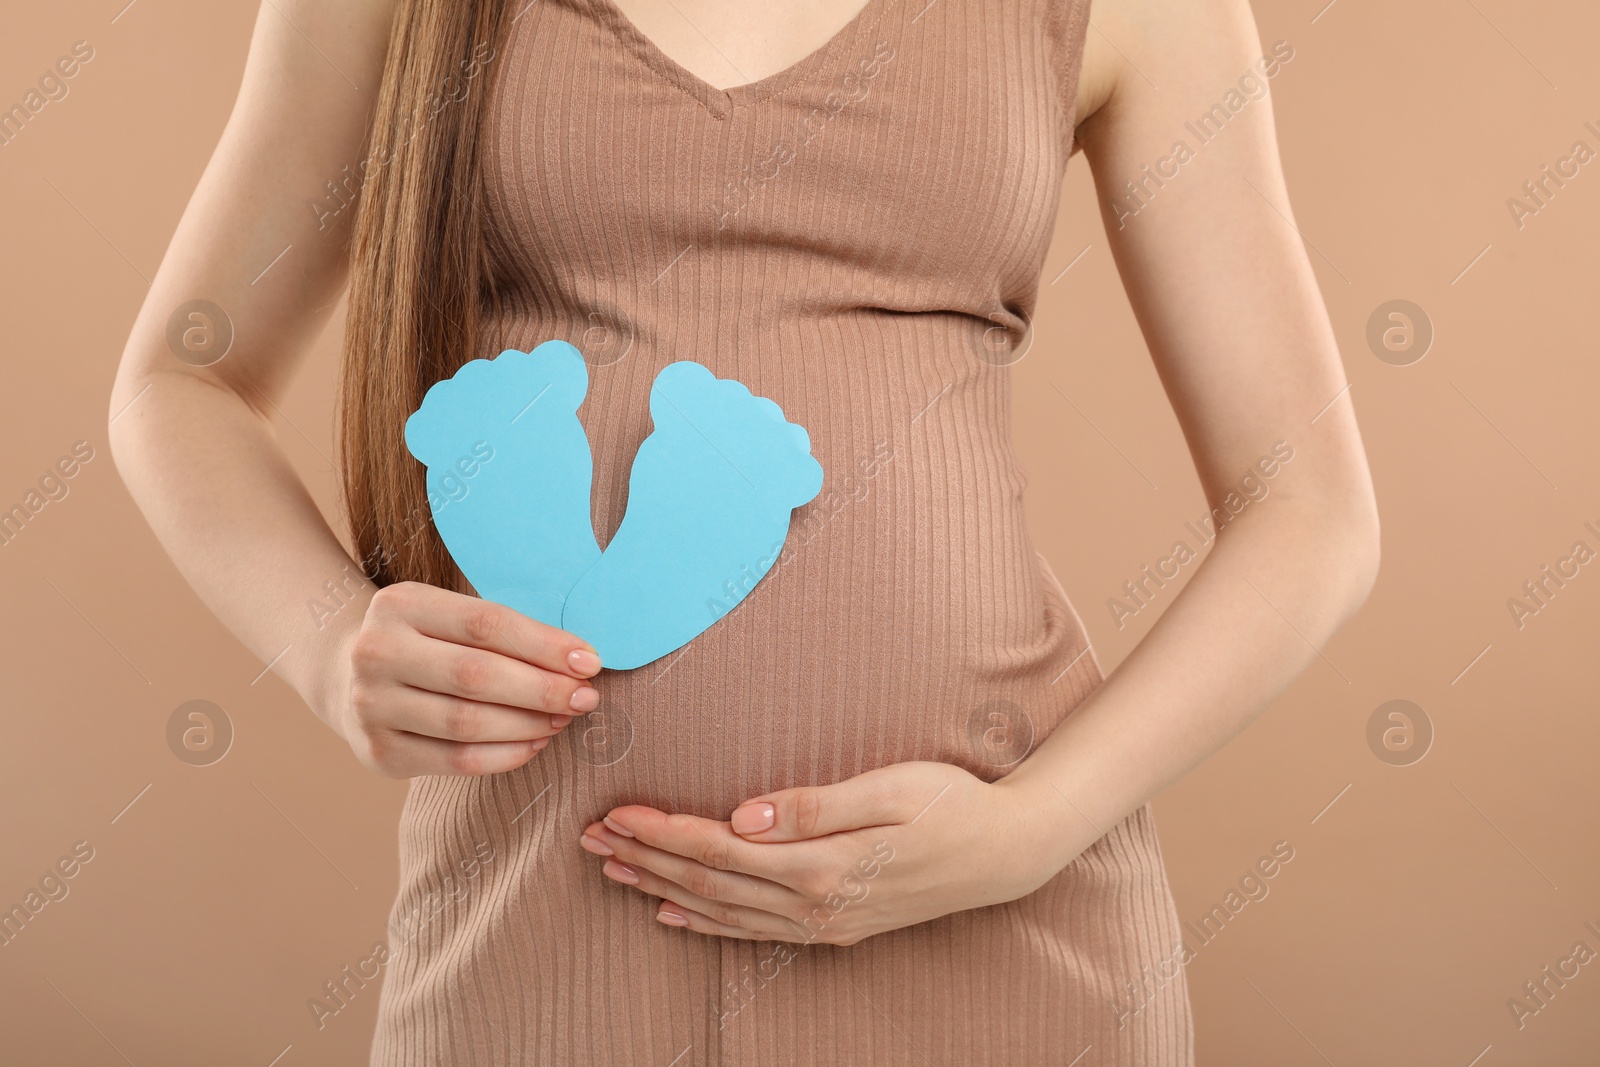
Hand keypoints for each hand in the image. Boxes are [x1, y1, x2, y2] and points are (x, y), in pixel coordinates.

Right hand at [321, 581, 602, 776]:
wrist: (344, 672)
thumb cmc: (425, 640)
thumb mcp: (448, 615)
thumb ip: (504, 633)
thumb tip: (580, 661)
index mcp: (400, 604)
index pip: (486, 624)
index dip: (544, 645)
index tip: (590, 661)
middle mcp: (376, 653)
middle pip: (477, 676)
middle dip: (543, 690)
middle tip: (585, 698)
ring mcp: (371, 706)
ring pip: (468, 723)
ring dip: (529, 725)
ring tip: (563, 719)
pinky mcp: (378, 752)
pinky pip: (456, 761)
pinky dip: (505, 755)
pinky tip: (534, 743)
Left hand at [578, 761, 1077, 944]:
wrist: (1006, 852)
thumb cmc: (952, 802)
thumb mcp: (891, 787)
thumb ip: (815, 804)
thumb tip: (743, 813)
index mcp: (822, 865)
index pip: (719, 849)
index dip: (662, 833)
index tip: (616, 812)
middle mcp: (814, 905)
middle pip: (708, 884)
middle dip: (645, 859)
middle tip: (590, 837)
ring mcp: (823, 923)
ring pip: (721, 910)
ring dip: (661, 890)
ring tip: (613, 869)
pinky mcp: (833, 927)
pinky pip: (752, 931)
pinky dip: (705, 923)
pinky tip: (672, 914)